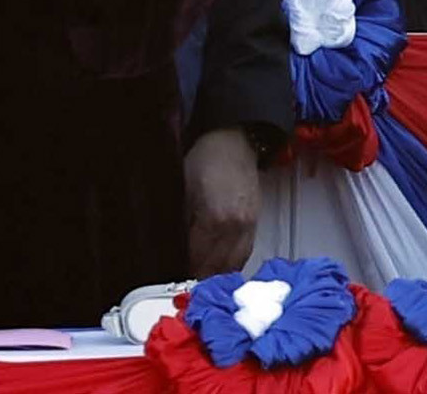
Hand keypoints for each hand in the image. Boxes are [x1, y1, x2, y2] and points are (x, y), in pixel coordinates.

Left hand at [184, 129, 262, 276]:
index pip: (197, 258)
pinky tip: (220, 269)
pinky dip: (232, 265)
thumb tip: (171, 248)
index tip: (172, 279)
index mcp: (214, 218)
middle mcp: (235, 226)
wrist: (235, 140)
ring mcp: (249, 225)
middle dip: (200, 278)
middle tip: (185, 287)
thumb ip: (180, 221)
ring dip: (217, 275)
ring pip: (234, 264)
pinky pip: (244, 253)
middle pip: (217, 266)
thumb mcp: (182, 187)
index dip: (183, 270)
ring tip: (202, 282)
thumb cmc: (206, 158)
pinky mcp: (255, 222)